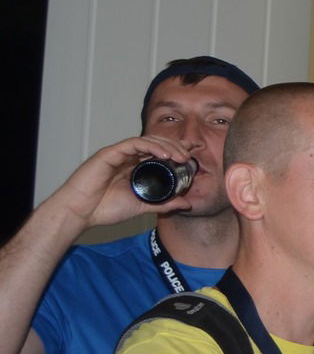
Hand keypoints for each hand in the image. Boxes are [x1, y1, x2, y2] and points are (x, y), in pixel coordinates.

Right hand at [51, 134, 201, 227]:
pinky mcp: (109, 154)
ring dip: (166, 146)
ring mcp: (118, 155)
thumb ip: (164, 204)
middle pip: (155, 144)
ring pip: (147, 141)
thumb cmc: (104, 209)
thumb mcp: (143, 207)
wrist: (81, 213)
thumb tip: (186, 204)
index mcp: (134, 168)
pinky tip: (164, 154)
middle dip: (175, 146)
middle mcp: (127, 159)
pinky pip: (133, 144)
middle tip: (189, 156)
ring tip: (181, 156)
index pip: (158, 153)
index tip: (192, 154)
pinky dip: (150, 146)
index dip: (176, 150)